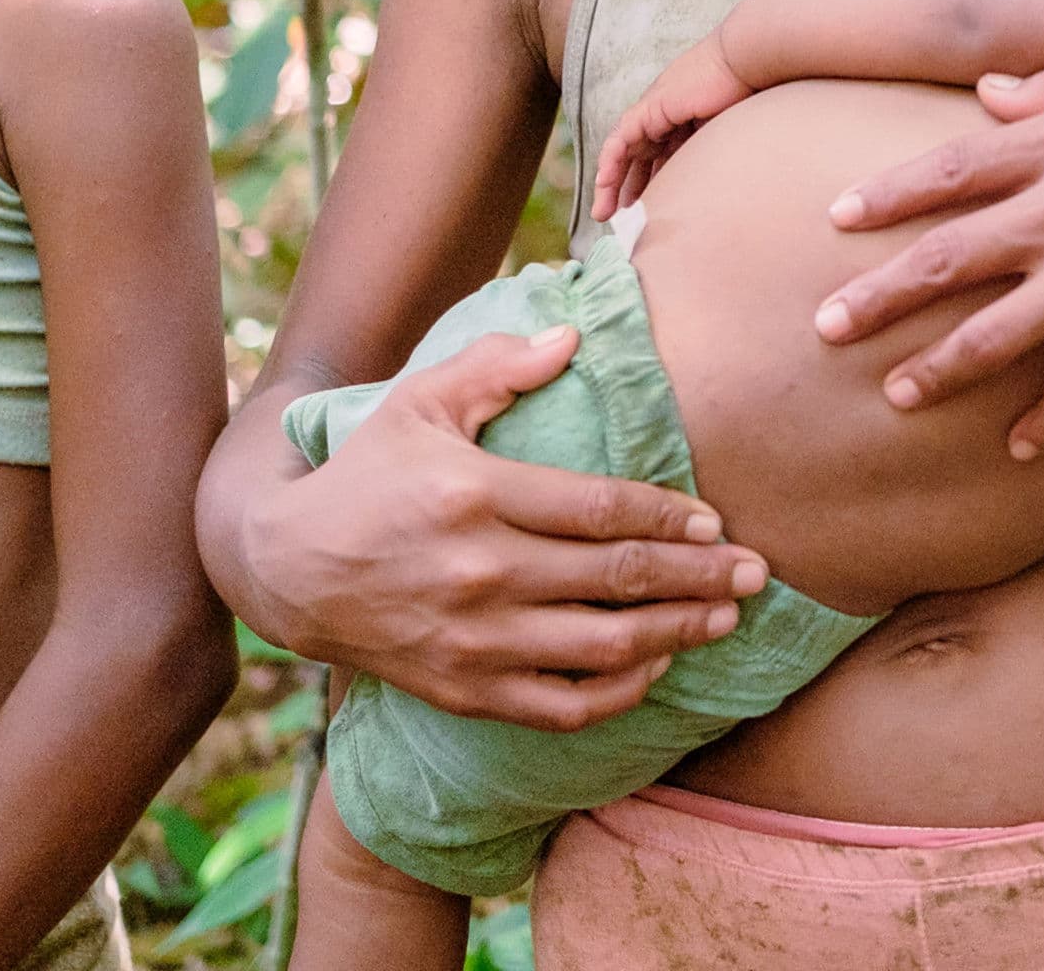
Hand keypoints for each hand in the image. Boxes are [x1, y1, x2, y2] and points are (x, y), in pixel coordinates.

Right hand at [236, 329, 765, 728]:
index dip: (667, 516)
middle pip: (616, 579)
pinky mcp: (464, 690)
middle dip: (698, 576)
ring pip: (601, 648)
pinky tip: (654, 669)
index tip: (714, 520)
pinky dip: (616, 693)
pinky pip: (560, 705)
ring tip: (723, 617)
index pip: (598, 509)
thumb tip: (571, 338)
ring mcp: (474, 641)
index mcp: (476, 495)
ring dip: (675, 634)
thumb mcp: (419, 402)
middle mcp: (480, 573)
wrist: (288, 571)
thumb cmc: (365, 474)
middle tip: (755, 572)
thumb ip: (496, 366)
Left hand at [593, 32, 750, 217]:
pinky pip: (621, 139)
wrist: (752, 63)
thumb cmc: (754, 95)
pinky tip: (605, 183)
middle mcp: (666, 116)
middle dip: (625, 188)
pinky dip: (611, 162)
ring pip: (623, 151)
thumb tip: (717, 196)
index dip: (651, 184)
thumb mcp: (729, 135)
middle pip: (637, 158)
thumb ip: (713, 158)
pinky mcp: (651, 108)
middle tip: (614, 218)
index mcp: (686, 121)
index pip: (660, 158)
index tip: (645, 211)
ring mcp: (656, 111)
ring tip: (602, 212)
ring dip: (610, 182)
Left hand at [817, 65, 1043, 457]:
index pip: (951, 169)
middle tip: (825, 327)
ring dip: (942, 368)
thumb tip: (990, 90)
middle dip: (881, 295)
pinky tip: (1018, 449)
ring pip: (1001, 332)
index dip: (887, 196)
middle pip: (953, 256)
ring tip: (896, 396)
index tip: (834, 218)